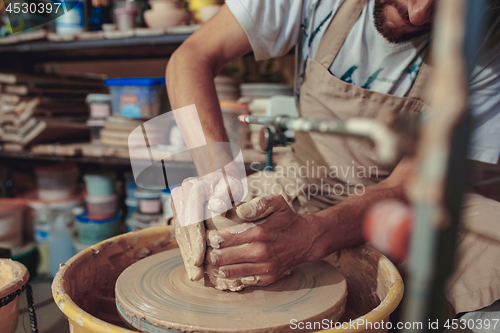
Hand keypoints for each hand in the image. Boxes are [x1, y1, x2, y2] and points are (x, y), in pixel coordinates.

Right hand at [171, 166, 243, 280]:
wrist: (218, 174)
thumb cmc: (229, 182)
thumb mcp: (232, 184)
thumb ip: (226, 194)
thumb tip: (216, 207)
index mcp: (192, 188)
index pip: (192, 219)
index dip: (196, 241)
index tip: (200, 259)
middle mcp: (180, 196)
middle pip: (183, 230)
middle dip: (190, 254)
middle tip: (197, 274)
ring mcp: (177, 205)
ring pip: (180, 235)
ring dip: (187, 256)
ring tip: (195, 276)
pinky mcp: (178, 214)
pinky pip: (182, 235)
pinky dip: (188, 251)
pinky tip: (193, 267)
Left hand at [205, 194, 318, 286]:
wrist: (307, 240)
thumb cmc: (288, 219)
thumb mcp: (278, 203)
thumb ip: (259, 204)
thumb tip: (240, 211)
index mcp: (259, 232)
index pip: (226, 238)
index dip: (212, 239)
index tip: (208, 237)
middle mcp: (260, 252)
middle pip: (224, 258)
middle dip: (211, 255)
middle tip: (205, 252)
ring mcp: (264, 267)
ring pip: (230, 272)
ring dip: (217, 268)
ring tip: (212, 263)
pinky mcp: (268, 278)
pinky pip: (244, 282)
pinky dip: (232, 279)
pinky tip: (226, 272)